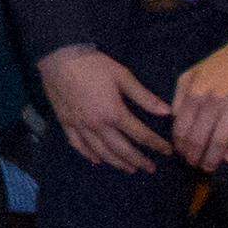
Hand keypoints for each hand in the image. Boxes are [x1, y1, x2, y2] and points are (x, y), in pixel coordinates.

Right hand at [38, 47, 170, 172]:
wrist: (59, 58)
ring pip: (101, 152)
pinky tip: (97, 161)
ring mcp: (80, 126)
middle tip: (150, 168)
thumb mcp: (123, 76)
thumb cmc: (93, 65)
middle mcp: (98, 125)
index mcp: (114, 113)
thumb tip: (167, 112)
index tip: (167, 151)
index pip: (140, 135)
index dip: (156, 144)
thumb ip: (144, 97)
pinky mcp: (66, 123)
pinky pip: (78, 145)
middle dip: (138, 160)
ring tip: (129, 169)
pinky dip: (89, 155)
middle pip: (122, 149)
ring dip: (117, 162)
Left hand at [168, 31, 227, 167]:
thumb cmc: (225, 61)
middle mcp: (214, 98)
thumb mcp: (195, 71)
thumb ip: (180, 93)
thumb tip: (173, 117)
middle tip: (193, 165)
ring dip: (212, 157)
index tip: (181, 154)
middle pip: (199, 136)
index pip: (182, 125)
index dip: (179, 144)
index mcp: (196, 90)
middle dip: (193, 155)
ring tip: (209, 167)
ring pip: (220, 139)